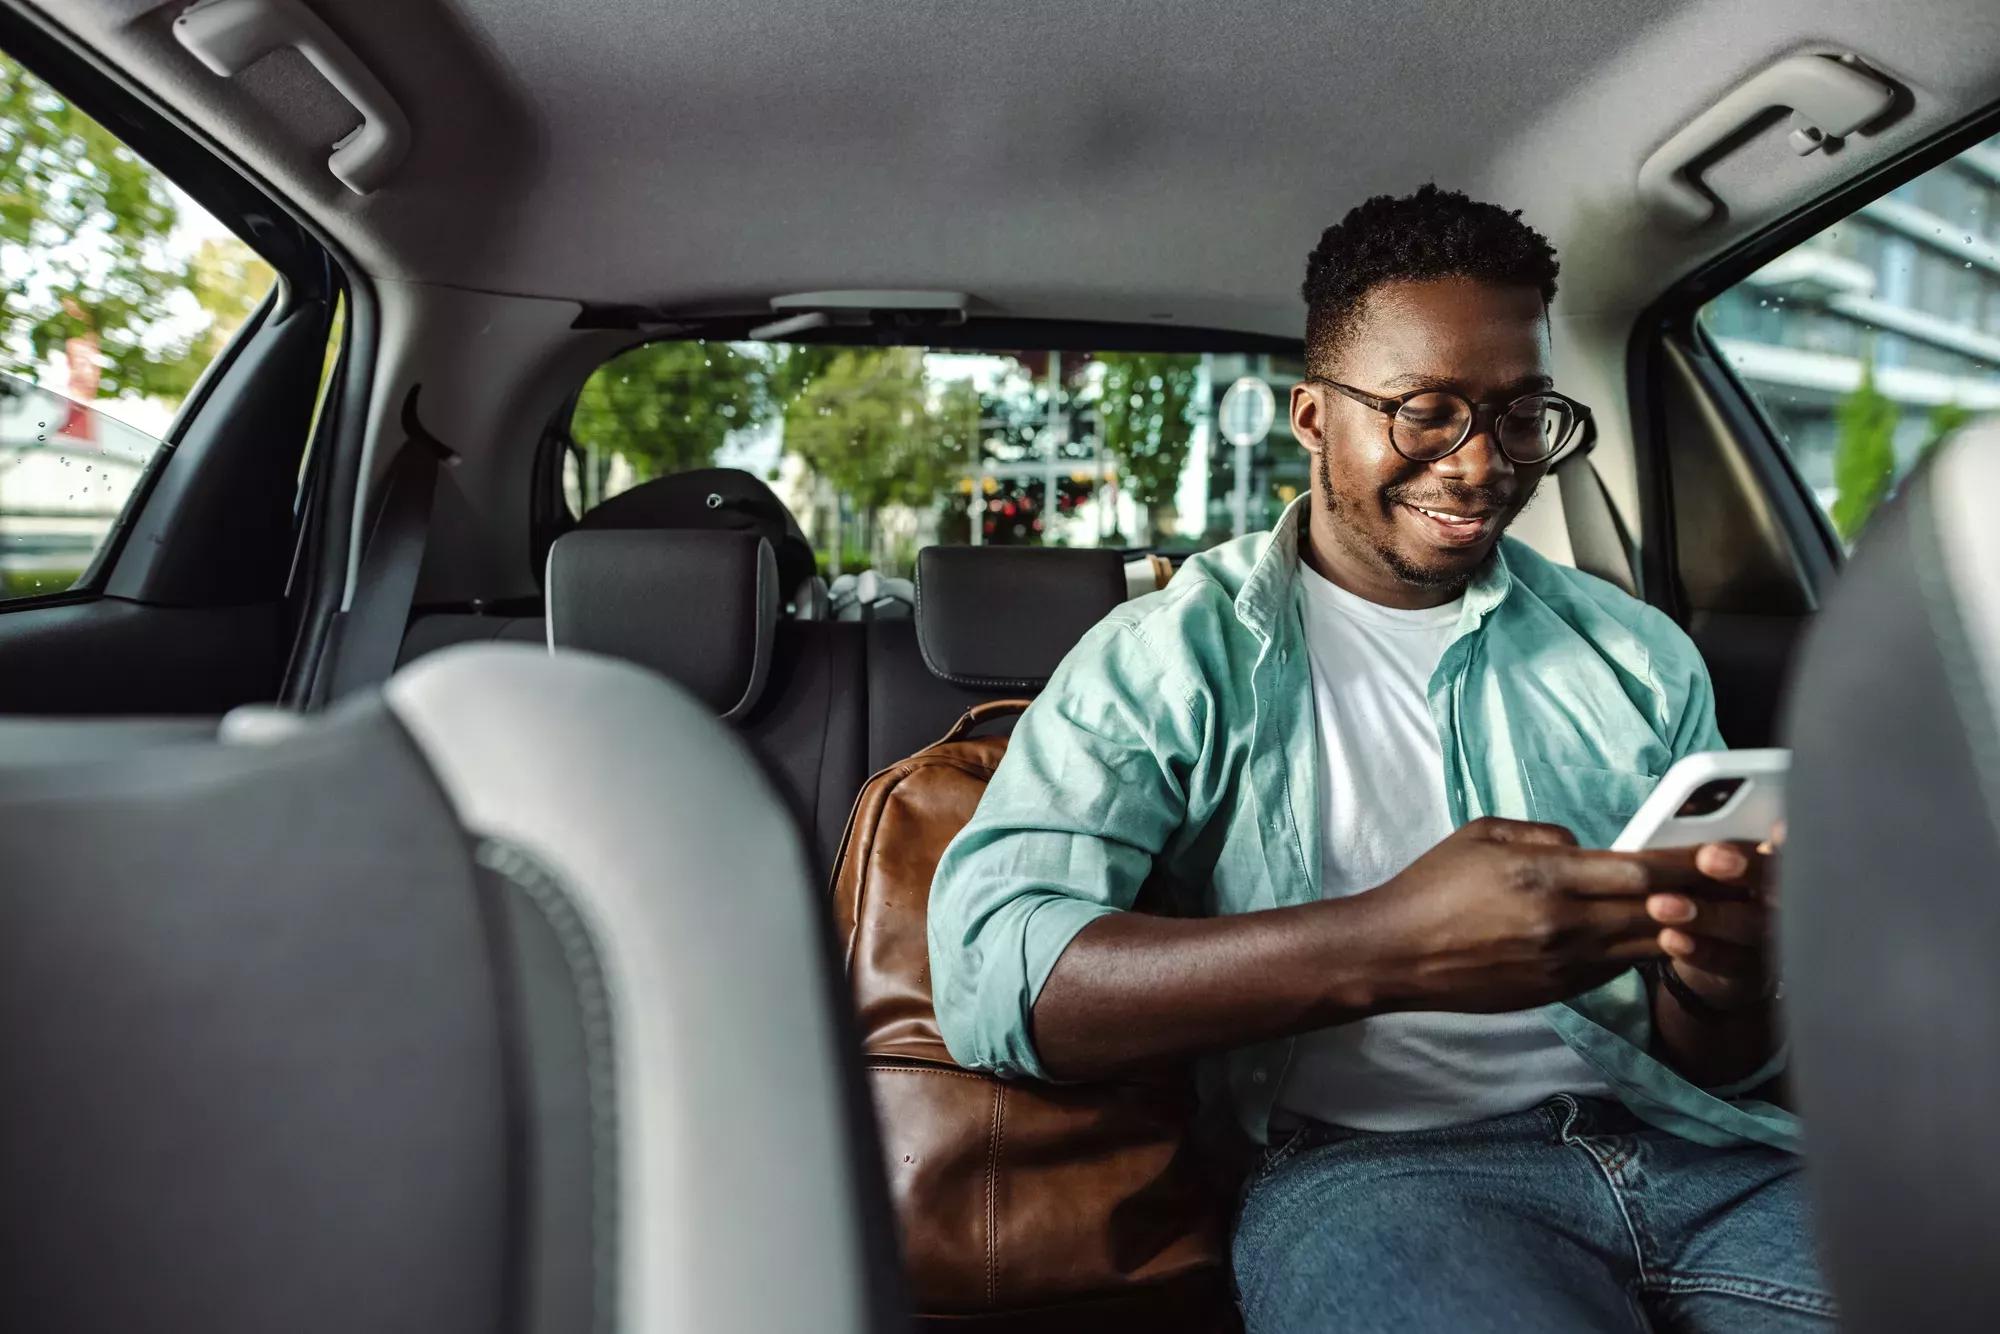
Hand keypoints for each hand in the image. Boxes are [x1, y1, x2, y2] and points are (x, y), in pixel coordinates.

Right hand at [1360, 817, 1711, 1013]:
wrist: (1397, 955)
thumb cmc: (1433, 886)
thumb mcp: (1483, 833)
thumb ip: (1545, 833)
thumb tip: (1589, 846)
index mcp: (1546, 875)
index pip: (1642, 868)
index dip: (1693, 861)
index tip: (1731, 851)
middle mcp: (1565, 924)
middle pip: (1659, 908)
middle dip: (1708, 894)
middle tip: (1751, 882)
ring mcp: (1566, 964)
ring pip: (1648, 944)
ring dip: (1686, 928)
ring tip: (1724, 912)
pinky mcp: (1560, 992)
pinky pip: (1618, 967)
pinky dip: (1645, 950)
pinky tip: (1666, 937)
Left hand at [1644, 824, 1780, 1010]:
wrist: (1713, 948)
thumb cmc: (1712, 886)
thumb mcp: (1716, 860)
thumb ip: (1709, 842)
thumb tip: (1677, 818)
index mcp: (1778, 863)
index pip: (1791, 849)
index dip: (1790, 841)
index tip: (1776, 828)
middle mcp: (1786, 901)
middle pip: (1778, 885)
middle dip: (1748, 869)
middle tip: (1709, 857)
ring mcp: (1772, 939)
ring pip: (1750, 925)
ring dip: (1708, 915)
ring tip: (1661, 905)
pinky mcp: (1751, 970)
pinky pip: (1727, 960)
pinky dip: (1698, 949)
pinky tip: (1669, 937)